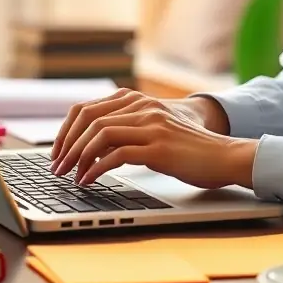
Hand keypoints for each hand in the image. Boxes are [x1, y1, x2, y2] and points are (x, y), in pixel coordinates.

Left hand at [50, 89, 255, 189]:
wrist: (225, 156)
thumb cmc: (191, 150)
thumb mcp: (156, 131)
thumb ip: (130, 130)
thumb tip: (94, 148)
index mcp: (139, 102)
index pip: (87, 108)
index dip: (66, 130)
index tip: (58, 152)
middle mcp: (143, 108)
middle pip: (89, 120)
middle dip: (67, 145)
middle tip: (57, 168)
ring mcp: (151, 126)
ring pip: (100, 135)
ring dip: (78, 157)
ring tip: (71, 176)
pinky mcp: (158, 148)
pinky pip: (116, 154)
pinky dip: (96, 169)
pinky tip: (90, 181)